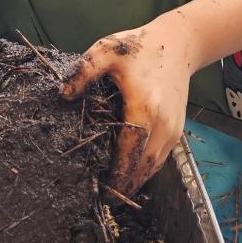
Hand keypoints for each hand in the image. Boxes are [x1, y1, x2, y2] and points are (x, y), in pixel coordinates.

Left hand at [61, 17, 197, 195]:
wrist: (178, 43)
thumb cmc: (139, 46)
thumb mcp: (106, 50)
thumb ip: (83, 71)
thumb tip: (63, 94)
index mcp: (145, 107)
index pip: (130, 151)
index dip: (117, 173)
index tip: (101, 190)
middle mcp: (163, 124)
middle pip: (144, 165)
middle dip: (125, 184)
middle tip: (104, 199)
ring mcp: (174, 129)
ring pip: (155, 165)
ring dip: (137, 180)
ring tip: (115, 192)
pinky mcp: (177, 129)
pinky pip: (161, 158)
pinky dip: (147, 169)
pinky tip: (131, 175)